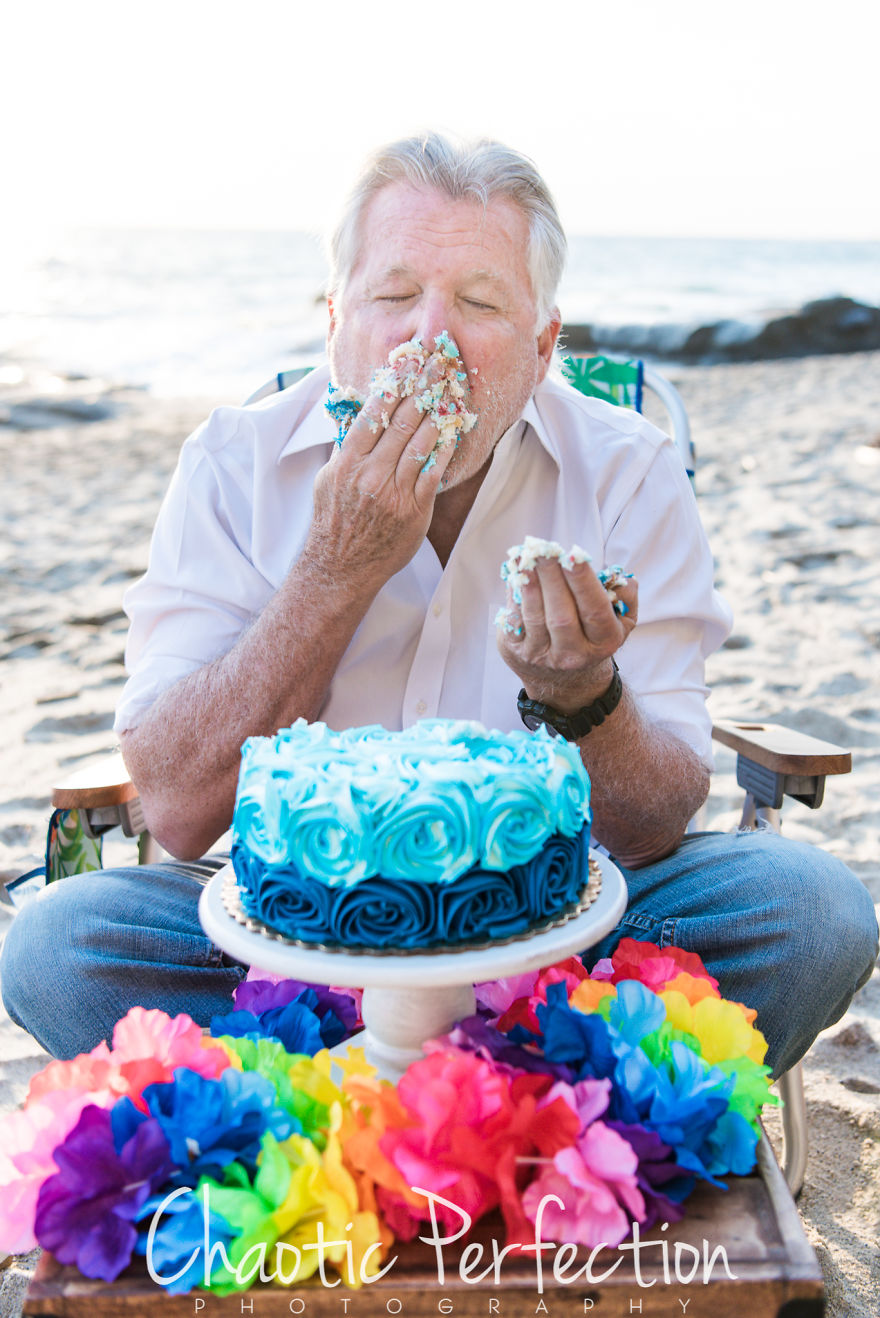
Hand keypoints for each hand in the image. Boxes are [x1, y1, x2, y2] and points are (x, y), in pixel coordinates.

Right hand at [303, 352, 462, 586]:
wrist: (341, 565)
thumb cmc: (334, 520)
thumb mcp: (328, 478)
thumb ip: (346, 447)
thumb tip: (359, 413)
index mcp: (347, 462)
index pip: (373, 414)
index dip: (394, 385)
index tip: (409, 363)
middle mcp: (370, 473)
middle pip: (401, 422)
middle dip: (422, 389)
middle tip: (438, 365)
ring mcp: (393, 492)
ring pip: (420, 443)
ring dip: (437, 413)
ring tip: (450, 389)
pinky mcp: (414, 510)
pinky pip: (433, 472)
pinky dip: (443, 449)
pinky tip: (452, 431)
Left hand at [497, 557, 637, 713]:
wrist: (566, 679)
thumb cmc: (593, 635)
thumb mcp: (621, 622)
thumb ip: (626, 597)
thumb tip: (619, 576)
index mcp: (604, 642)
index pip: (594, 612)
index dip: (583, 584)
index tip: (573, 556)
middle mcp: (573, 654)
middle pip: (561, 615)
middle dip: (552, 579)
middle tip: (545, 550)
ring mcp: (543, 655)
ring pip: (535, 617)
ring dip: (530, 585)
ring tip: (525, 557)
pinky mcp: (517, 651)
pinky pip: (514, 619)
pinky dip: (514, 594)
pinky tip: (515, 573)